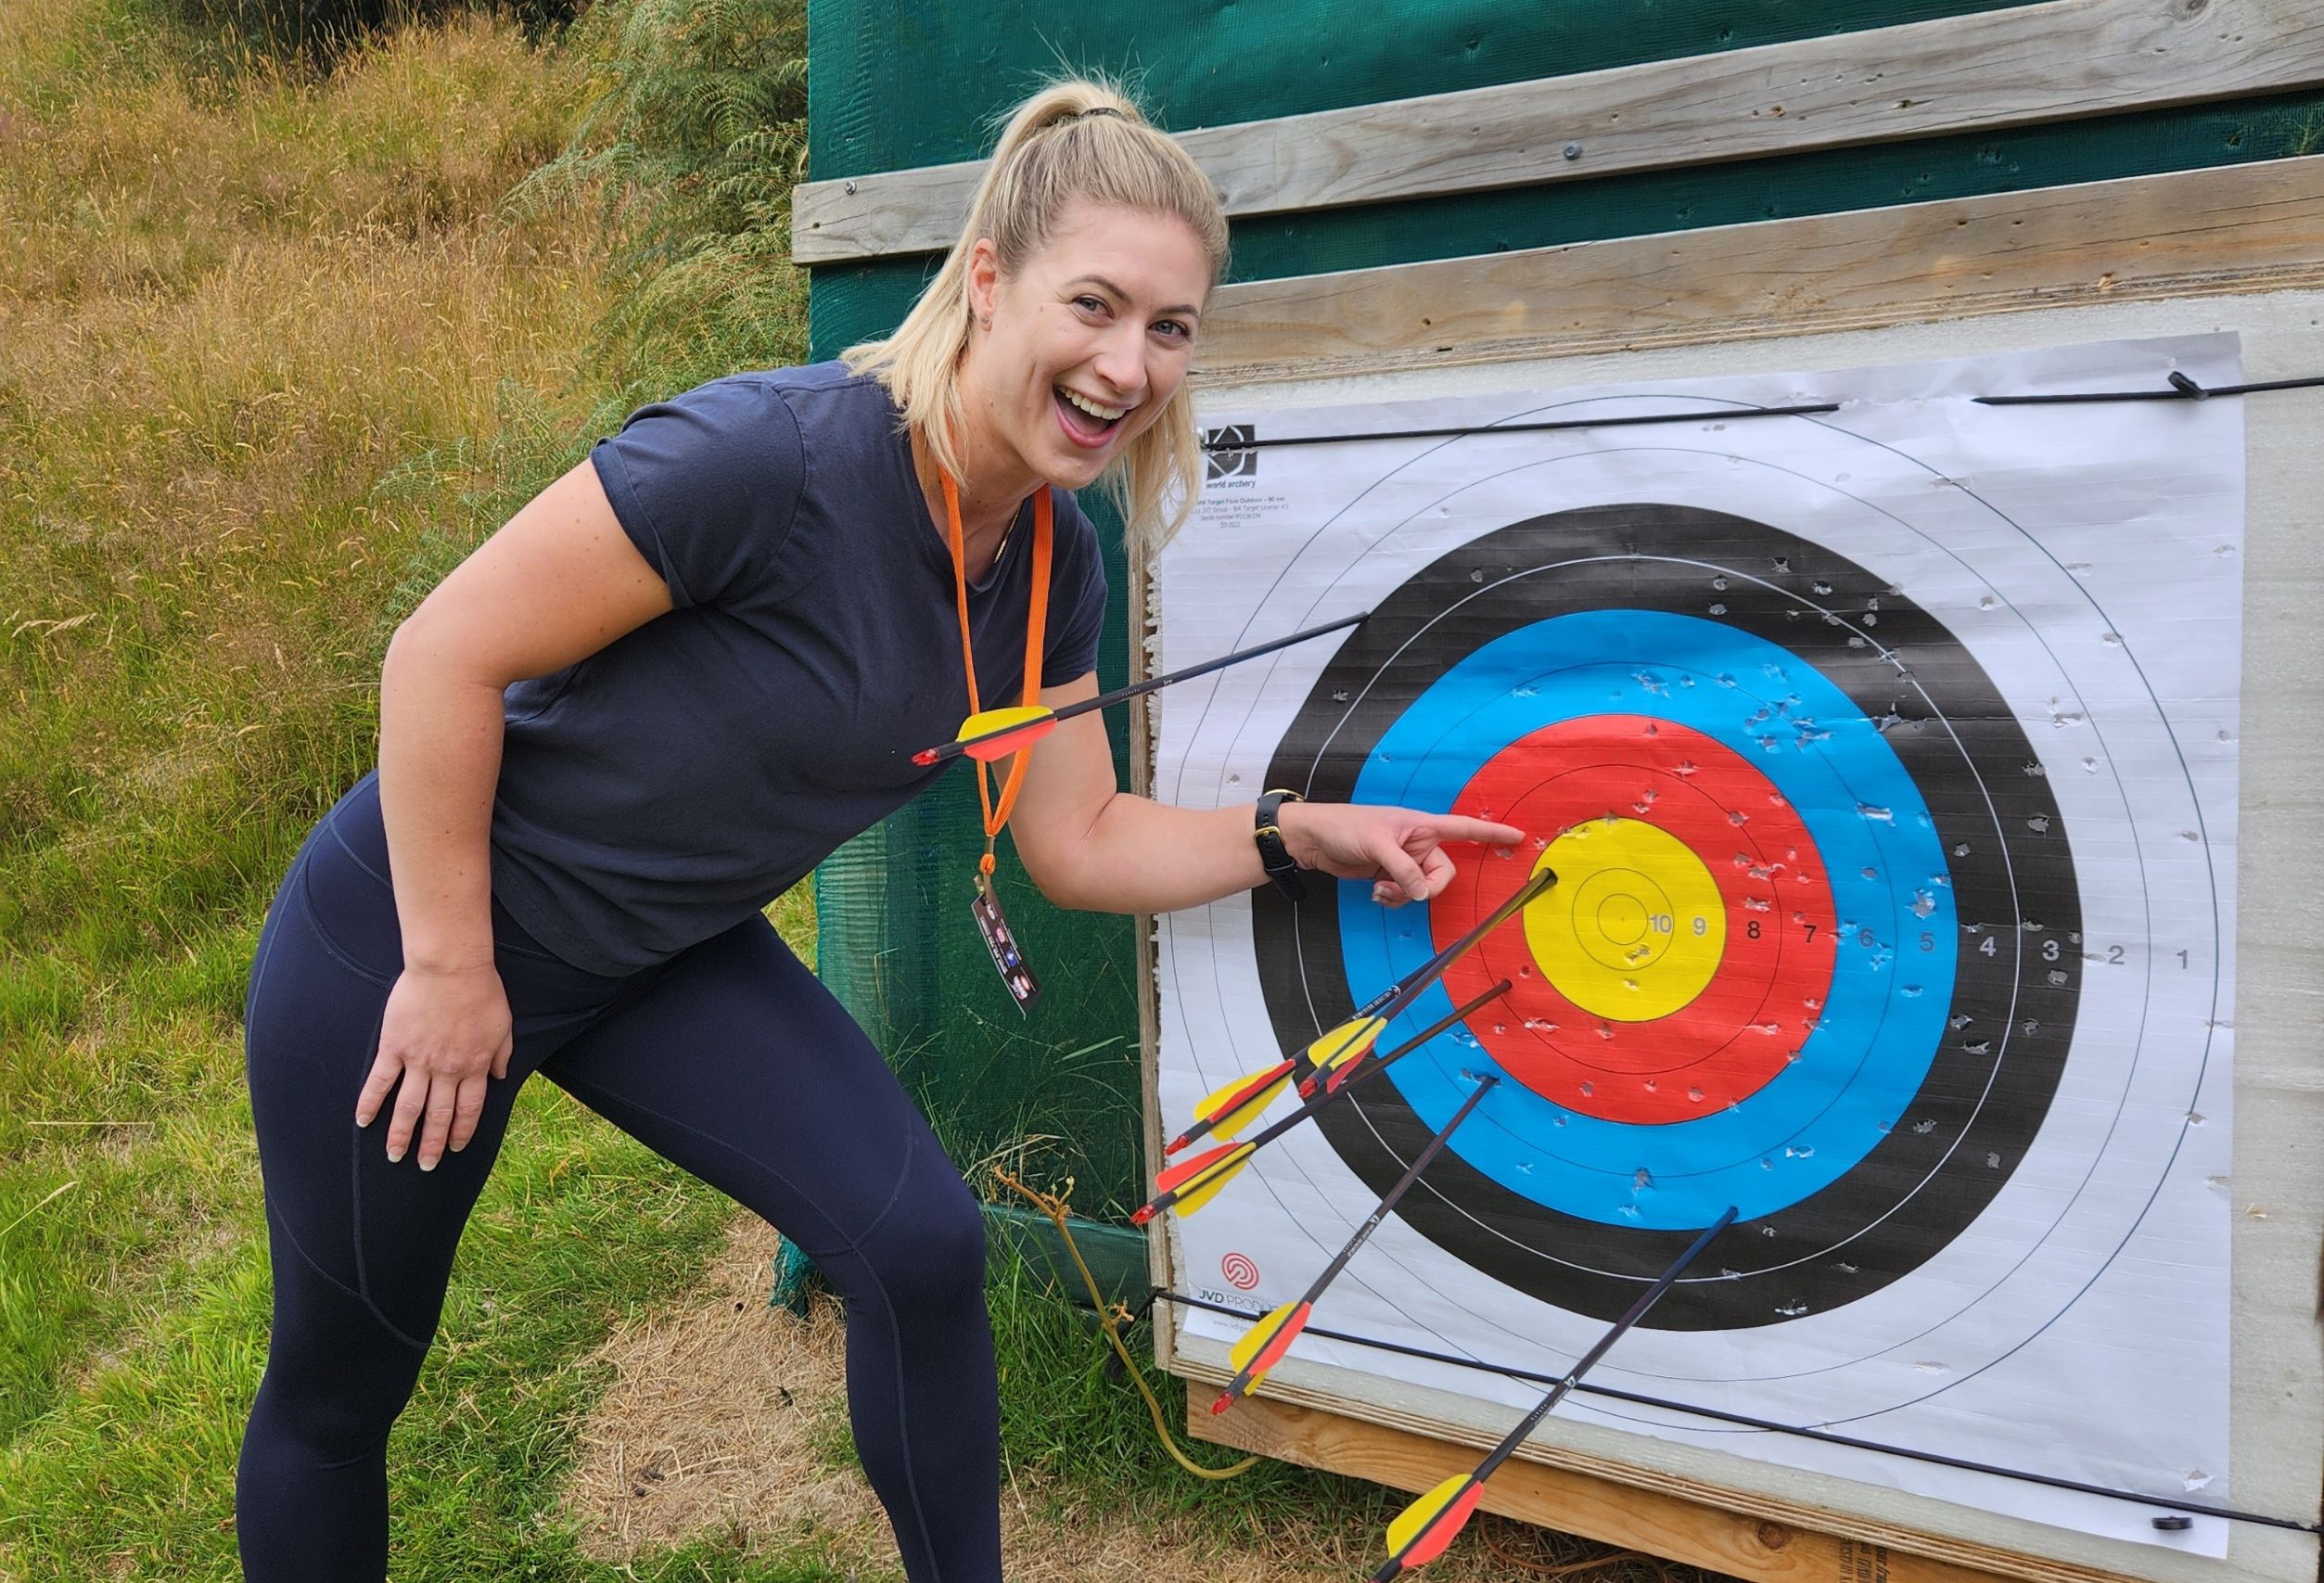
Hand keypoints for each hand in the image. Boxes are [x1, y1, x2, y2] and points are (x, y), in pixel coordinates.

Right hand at [355, 960, 513, 1169]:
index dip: (462, 1132)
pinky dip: (370, 1104)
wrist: (452, 967)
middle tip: (424, 1166)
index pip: (469, 1109)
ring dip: (401, 1135)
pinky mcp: (394, 1047)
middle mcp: (447, 1070)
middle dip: (432, 1145)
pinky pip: (380, 1081)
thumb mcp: (503, 1024)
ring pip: (409, 1107)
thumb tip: (501, 1076)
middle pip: (439, 1116)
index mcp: (475, 1066)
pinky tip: (362, 1121)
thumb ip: (502, 1053)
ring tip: (394, 1156)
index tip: (455, 1149)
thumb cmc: (481, 991)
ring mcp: (419, 1061)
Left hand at [1276, 802, 1524, 907]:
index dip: (1491, 833)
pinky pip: (1406, 894)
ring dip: (1404, 895)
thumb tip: (1424, 893)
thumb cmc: (1345, 828)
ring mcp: (1405, 861)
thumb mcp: (1377, 846)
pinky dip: (1394, 899)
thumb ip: (1403, 870)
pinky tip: (1375, 893)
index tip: (1517, 837)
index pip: (1464, 828)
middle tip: (1403, 889)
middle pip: (1443, 873)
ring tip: (1379, 889)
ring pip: (1423, 888)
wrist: (1313, 840)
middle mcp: (1418, 843)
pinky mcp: (1391, 875)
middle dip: (1427, 887)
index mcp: (1422, 825)